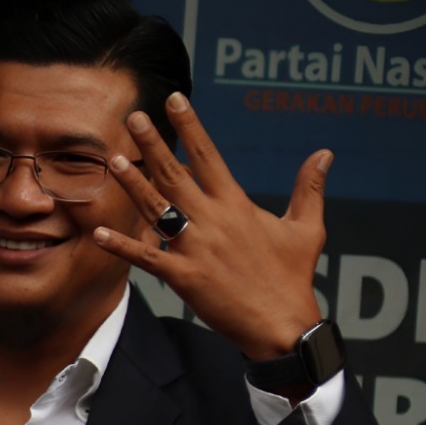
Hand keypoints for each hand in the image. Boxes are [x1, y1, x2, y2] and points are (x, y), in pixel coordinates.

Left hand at [91, 92, 327, 362]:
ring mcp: (195, 248)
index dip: (191, 126)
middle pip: (176, 174)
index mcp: (237, 204)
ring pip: (156, 209)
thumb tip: (325, 153)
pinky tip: (100, 231)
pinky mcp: (183, 277)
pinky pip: (146, 258)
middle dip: (154, 144)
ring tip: (113, 159)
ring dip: (133, 184)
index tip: (175, 100)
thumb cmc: (293, 276)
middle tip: (134, 117)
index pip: (209, 156)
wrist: (282, 324)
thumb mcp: (307, 228)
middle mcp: (213, 220)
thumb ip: (309, 188)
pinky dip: (123, 245)